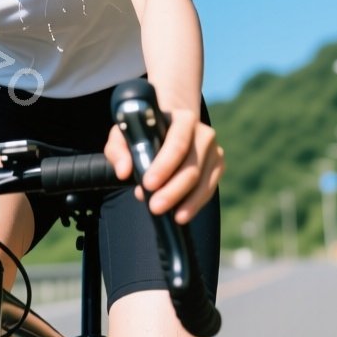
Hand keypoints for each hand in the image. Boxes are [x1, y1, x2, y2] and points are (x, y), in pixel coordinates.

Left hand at [104, 108, 223, 224]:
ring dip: (187, 201)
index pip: (177, 143)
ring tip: (170, 216)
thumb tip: (123, 171)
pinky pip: (209, 189)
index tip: (148, 184)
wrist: (168, 129)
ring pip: (203, 181)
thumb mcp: (124, 135)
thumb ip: (118, 150)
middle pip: (192, 166)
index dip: (164, 165)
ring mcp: (213, 150)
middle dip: (173, 190)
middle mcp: (203, 133)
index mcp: (183, 119)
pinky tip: (181, 214)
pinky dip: (195, 203)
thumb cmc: (143, 133)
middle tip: (155, 207)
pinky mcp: (217, 166)